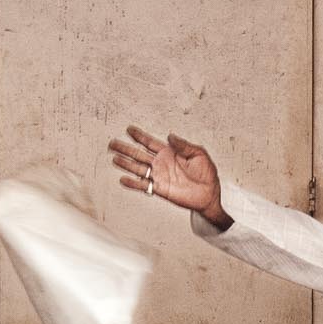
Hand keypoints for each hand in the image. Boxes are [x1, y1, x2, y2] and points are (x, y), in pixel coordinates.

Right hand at [108, 125, 228, 226]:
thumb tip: (170, 135)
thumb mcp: (199, 154)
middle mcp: (161, 163)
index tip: (129, 129)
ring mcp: (159, 176)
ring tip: (114, 158)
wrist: (209, 194)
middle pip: (139, 154)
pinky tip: (123, 179)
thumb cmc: (206, 174)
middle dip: (125, 148)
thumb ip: (184, 145)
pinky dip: (133, 183)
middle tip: (113, 143)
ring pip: (138, 168)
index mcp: (169, 152)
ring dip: (125, 164)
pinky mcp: (160, 189)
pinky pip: (143, 185)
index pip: (150, 142)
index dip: (139, 136)